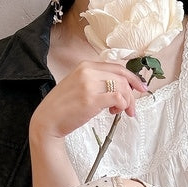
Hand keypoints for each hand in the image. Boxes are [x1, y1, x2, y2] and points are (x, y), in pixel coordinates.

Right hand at [31, 60, 148, 139]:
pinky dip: (122, 106)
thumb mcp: (79, 85)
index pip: (117, 67)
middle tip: (131, 108)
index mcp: (86, 65)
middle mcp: (88, 71)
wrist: (47, 120)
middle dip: (132, 93)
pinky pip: (118, 98)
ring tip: (119, 111)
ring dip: (127, 102)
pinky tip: (114, 112)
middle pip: (122, 77)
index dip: (132, 78)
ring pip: (122, 87)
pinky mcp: (91, 99)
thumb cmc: (63, 107)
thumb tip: (120, 87)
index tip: (140, 88)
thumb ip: (96, 81)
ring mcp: (89, 84)